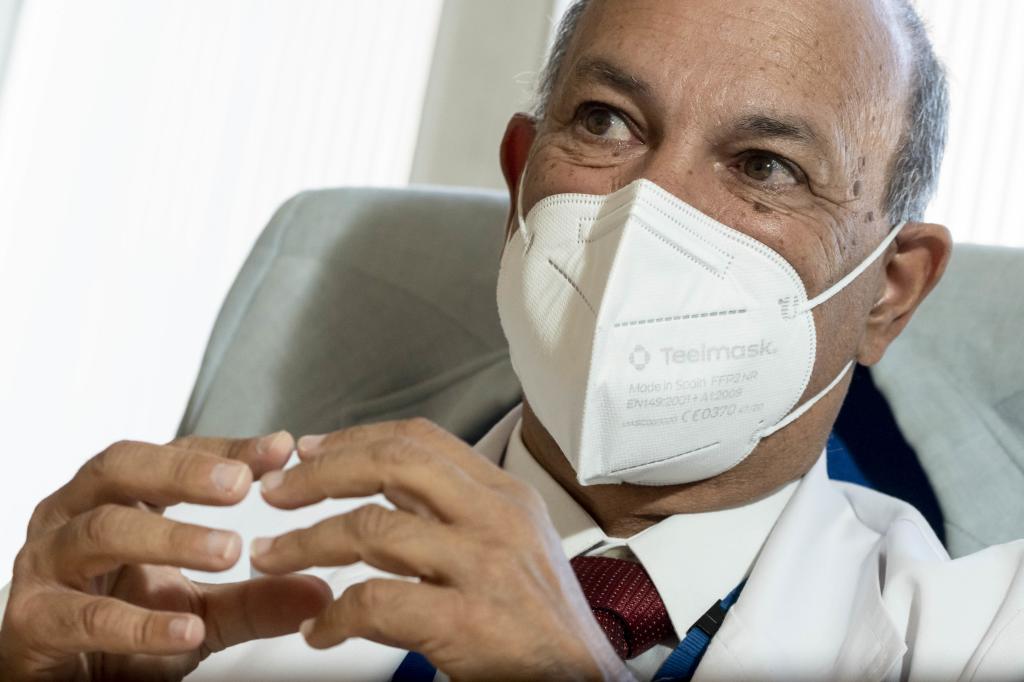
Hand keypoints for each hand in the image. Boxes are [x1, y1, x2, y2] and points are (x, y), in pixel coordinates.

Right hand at [0, 432, 332, 680]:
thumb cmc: (116, 623)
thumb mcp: (197, 608)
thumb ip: (254, 598)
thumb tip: (319, 592)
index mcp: (116, 498)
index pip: (172, 454)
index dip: (225, 449)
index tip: (282, 448)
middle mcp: (74, 516)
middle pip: (121, 469)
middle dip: (183, 471)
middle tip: (242, 484)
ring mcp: (47, 565)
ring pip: (99, 531)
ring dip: (169, 539)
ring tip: (228, 549)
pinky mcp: (33, 621)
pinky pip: (83, 616)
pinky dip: (139, 623)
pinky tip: (188, 630)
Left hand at [250, 417, 631, 681]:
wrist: (582, 679)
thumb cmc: (542, 617)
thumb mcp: (512, 541)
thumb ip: (452, 512)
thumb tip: (379, 493)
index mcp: (503, 493)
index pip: (420, 440)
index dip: (356, 438)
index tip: (312, 450)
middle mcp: (495, 516)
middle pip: (392, 464)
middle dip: (321, 473)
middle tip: (276, 492)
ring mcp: (483, 565)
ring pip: (371, 528)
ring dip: (306, 542)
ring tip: (272, 557)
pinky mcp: (467, 619)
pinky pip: (377, 602)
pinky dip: (335, 616)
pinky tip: (320, 629)